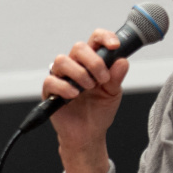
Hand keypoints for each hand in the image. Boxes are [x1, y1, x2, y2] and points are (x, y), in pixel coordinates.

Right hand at [43, 29, 128, 172]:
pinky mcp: (50, 91)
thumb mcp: (113, 93)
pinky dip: (65, 87)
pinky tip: (74, 96)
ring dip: (79, 73)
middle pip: (78, 47)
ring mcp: (61, 77)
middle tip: (102, 79)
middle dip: (94, 61)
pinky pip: (51, 80)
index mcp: (91, 62)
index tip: (114, 46)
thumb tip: (122, 61)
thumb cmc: (99, 112)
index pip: (95, 39)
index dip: (104, 37)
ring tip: (88, 88)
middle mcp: (75, 66)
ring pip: (62, 60)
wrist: (88, 135)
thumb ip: (117, 77)